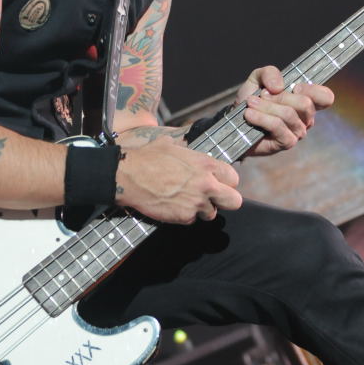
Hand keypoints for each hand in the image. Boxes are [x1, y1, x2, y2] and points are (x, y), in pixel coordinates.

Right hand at [115, 136, 241, 223]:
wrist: (129, 175)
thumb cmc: (148, 157)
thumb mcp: (172, 145)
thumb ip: (189, 151)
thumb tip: (189, 148)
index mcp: (206, 165)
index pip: (234, 178)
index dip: (226, 182)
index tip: (218, 183)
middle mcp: (206, 185)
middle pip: (234, 201)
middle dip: (225, 200)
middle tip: (212, 198)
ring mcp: (196, 203)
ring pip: (211, 214)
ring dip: (201, 209)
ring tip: (185, 200)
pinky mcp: (184, 217)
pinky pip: (191, 220)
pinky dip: (184, 215)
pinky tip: (173, 205)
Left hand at [236, 65, 333, 156]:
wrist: (236, 121)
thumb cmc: (252, 99)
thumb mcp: (258, 79)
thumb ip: (270, 73)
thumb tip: (279, 86)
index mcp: (306, 100)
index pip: (325, 97)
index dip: (312, 90)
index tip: (294, 86)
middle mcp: (306, 118)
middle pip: (305, 103)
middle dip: (280, 96)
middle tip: (262, 95)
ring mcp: (298, 132)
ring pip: (288, 114)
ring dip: (265, 106)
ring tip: (250, 104)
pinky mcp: (286, 143)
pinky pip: (277, 126)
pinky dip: (261, 117)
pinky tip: (249, 114)